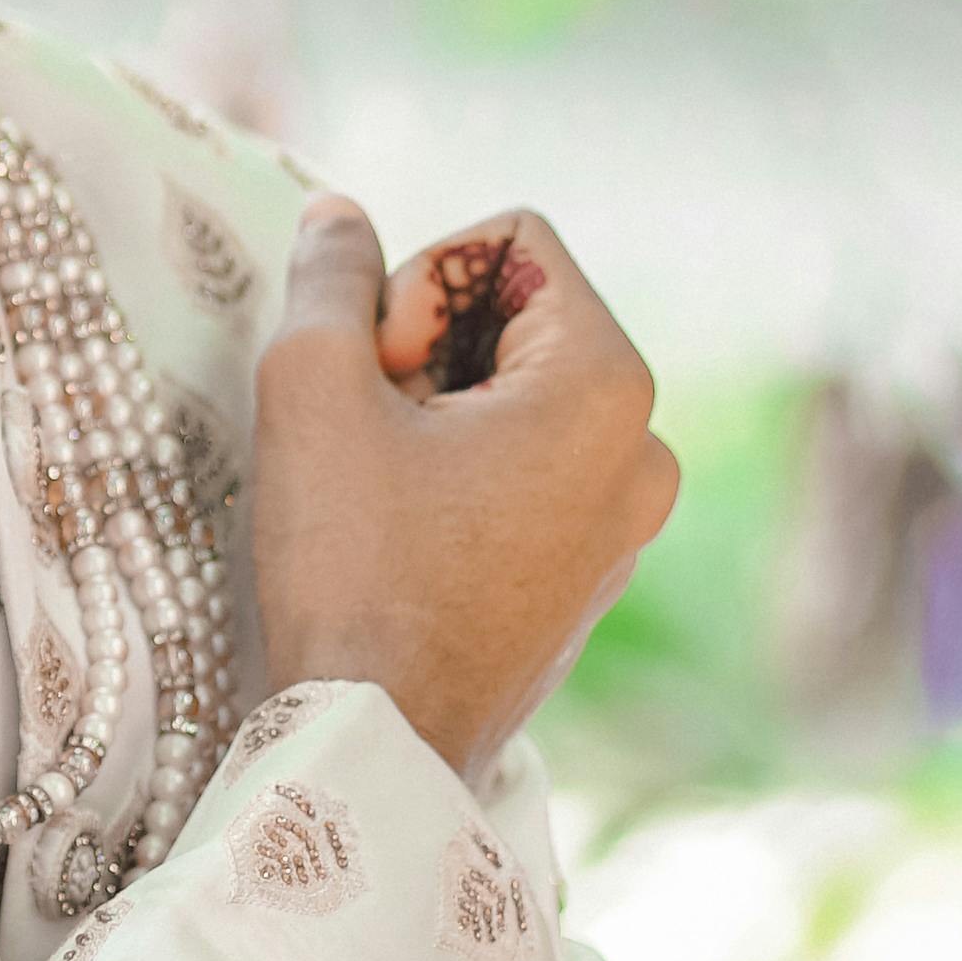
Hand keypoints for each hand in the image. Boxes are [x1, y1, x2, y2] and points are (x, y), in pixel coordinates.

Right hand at [248, 193, 676, 775]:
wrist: (382, 745)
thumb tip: (341, 215)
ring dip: (440, 410)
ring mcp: (628, 520)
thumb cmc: (354, 566)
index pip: (513, 239)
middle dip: (430, 346)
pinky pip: (529, 468)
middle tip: (372, 428)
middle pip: (522, 313)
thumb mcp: (315, 387)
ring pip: (520, 393)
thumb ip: (332, 277)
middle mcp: (646, 446)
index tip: (379, 371)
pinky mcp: (592, 574)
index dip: (421, 281)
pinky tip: (407, 532)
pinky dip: (463, 471)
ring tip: (383, 484)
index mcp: (609, 383)